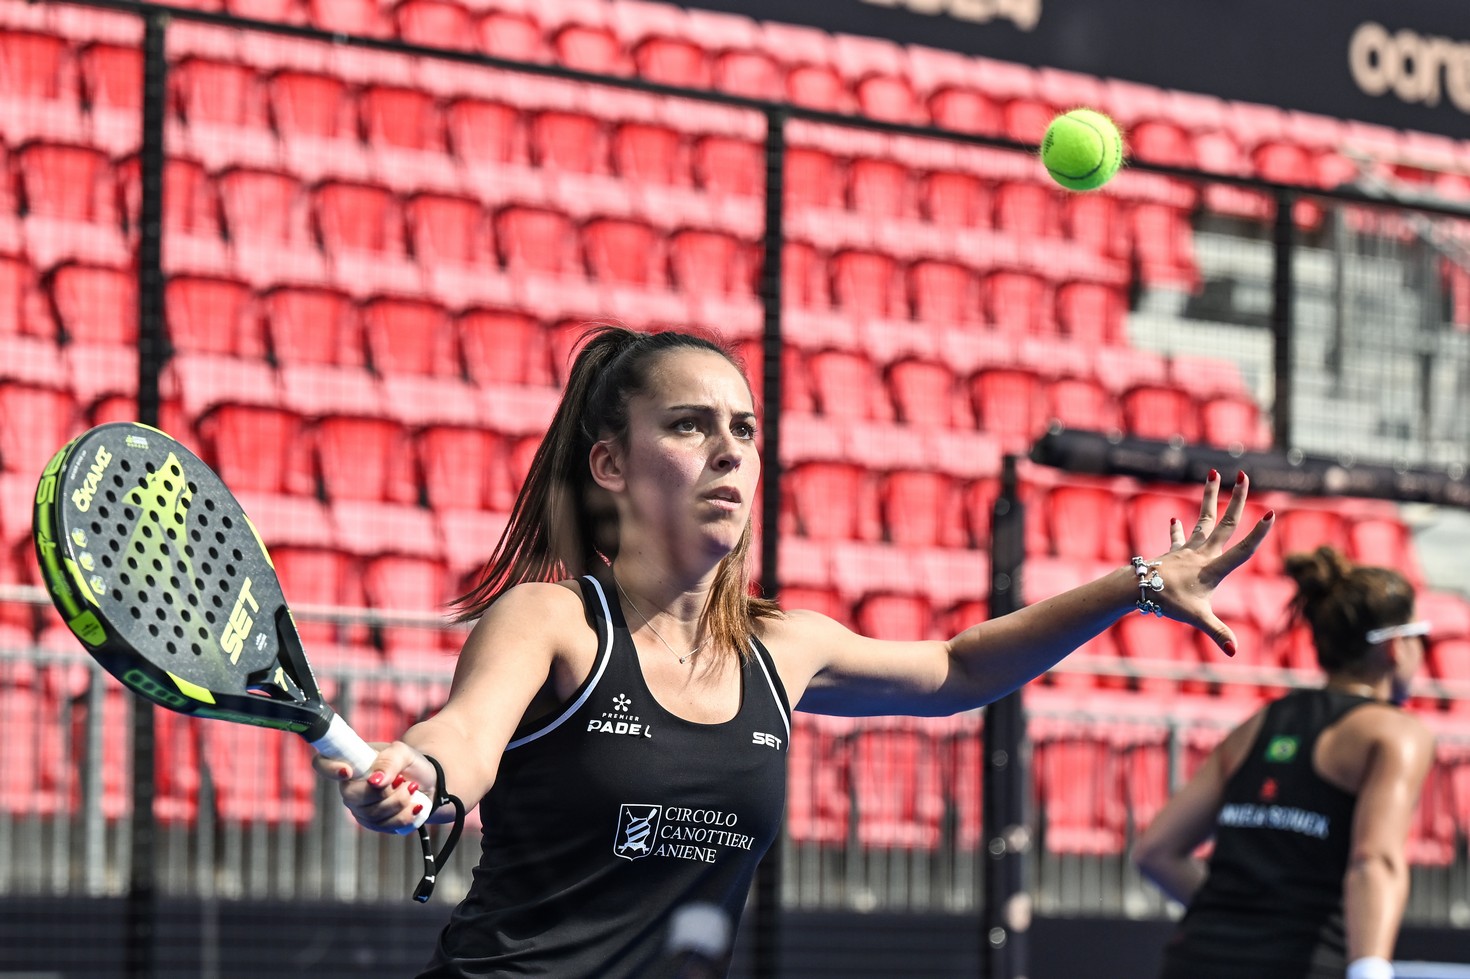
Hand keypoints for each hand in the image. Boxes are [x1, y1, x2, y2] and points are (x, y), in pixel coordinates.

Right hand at [312, 740, 437, 833]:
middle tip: (403, 780)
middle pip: (352, 796)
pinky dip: (405, 815)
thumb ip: (390, 761)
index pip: (323, 763)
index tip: (347, 771)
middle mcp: (349, 787)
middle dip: (383, 791)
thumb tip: (375, 781)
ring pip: (372, 814)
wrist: (427, 782)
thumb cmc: (409, 763)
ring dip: (399, 801)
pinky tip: (415, 804)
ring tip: (412, 788)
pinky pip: (384, 826)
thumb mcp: (404, 752)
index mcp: (351, 762)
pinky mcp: (374, 823)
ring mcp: (359, 808)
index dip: (329, 768)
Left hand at [1148, 468, 1273, 655]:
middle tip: (1245, 475)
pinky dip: (1179, 529)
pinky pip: (1179, 537)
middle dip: (1237, 500)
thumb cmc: (1168, 603)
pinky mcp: (1174, 552)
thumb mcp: (1197, 619)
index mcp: (1213, 569)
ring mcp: (1188, 550)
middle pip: (1225, 524)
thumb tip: (1234, 652)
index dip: (1257, 535)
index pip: (1241, 551)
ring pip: (1204, 519)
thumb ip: (1217, 633)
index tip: (1272, 515)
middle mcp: (1203, 554)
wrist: (1136, 589)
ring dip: (1210, 497)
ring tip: (1213, 474)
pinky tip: (1175, 519)